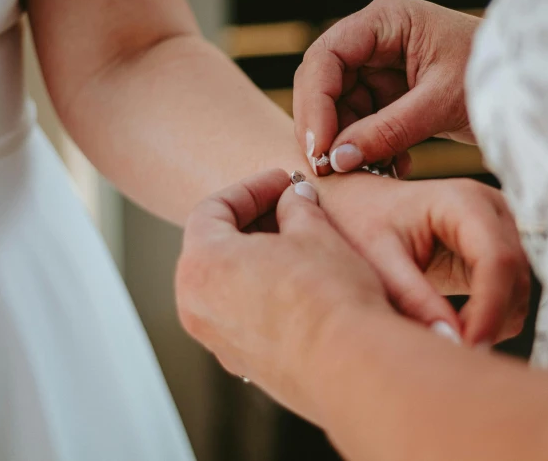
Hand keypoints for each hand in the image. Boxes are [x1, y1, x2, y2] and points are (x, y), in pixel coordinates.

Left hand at [175, 169, 391, 420]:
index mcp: (201, 264)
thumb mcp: (315, 233)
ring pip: (226, 285)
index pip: (211, 210)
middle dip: (251, 222)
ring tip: (299, 245)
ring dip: (256, 259)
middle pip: (212, 248)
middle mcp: (196, 306)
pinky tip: (300, 285)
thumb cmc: (328, 296)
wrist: (351, 365)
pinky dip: (262, 293)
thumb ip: (297, 209)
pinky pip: (242, 316)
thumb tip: (295, 200)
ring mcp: (218, 341)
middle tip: (288, 208)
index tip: (280, 182)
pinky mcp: (244, 364)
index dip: (250, 189)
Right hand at [293, 0, 480, 174]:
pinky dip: (369, 148)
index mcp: (386, 20)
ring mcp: (380, 67)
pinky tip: (392, 167)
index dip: (315, 104)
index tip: (318, 149)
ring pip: (339, 109)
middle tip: (326, 169)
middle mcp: (376, 39)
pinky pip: (362, 123)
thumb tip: (336, 160)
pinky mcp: (389, 94)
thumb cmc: (496, 79)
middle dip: (323, 127)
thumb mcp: (440, 104)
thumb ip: (386, 130)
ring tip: (372, 172)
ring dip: (348, 144)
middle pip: (324, 83)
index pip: (327, 57)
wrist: (529, 91)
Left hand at [319, 172, 529, 344]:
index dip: (490, 308)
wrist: (361, 204)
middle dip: (491, 320)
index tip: (469, 346)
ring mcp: (499, 230)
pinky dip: (489, 318)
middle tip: (454, 354)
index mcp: (463, 201)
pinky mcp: (496, 253)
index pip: (496, 259)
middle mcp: (492, 210)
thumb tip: (451, 340)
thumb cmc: (363, 221)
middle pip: (515, 276)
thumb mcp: (378, 259)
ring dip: (492, 322)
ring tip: (447, 339)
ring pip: (519, 289)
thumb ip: (412, 297)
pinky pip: (509, 295)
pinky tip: (454, 328)